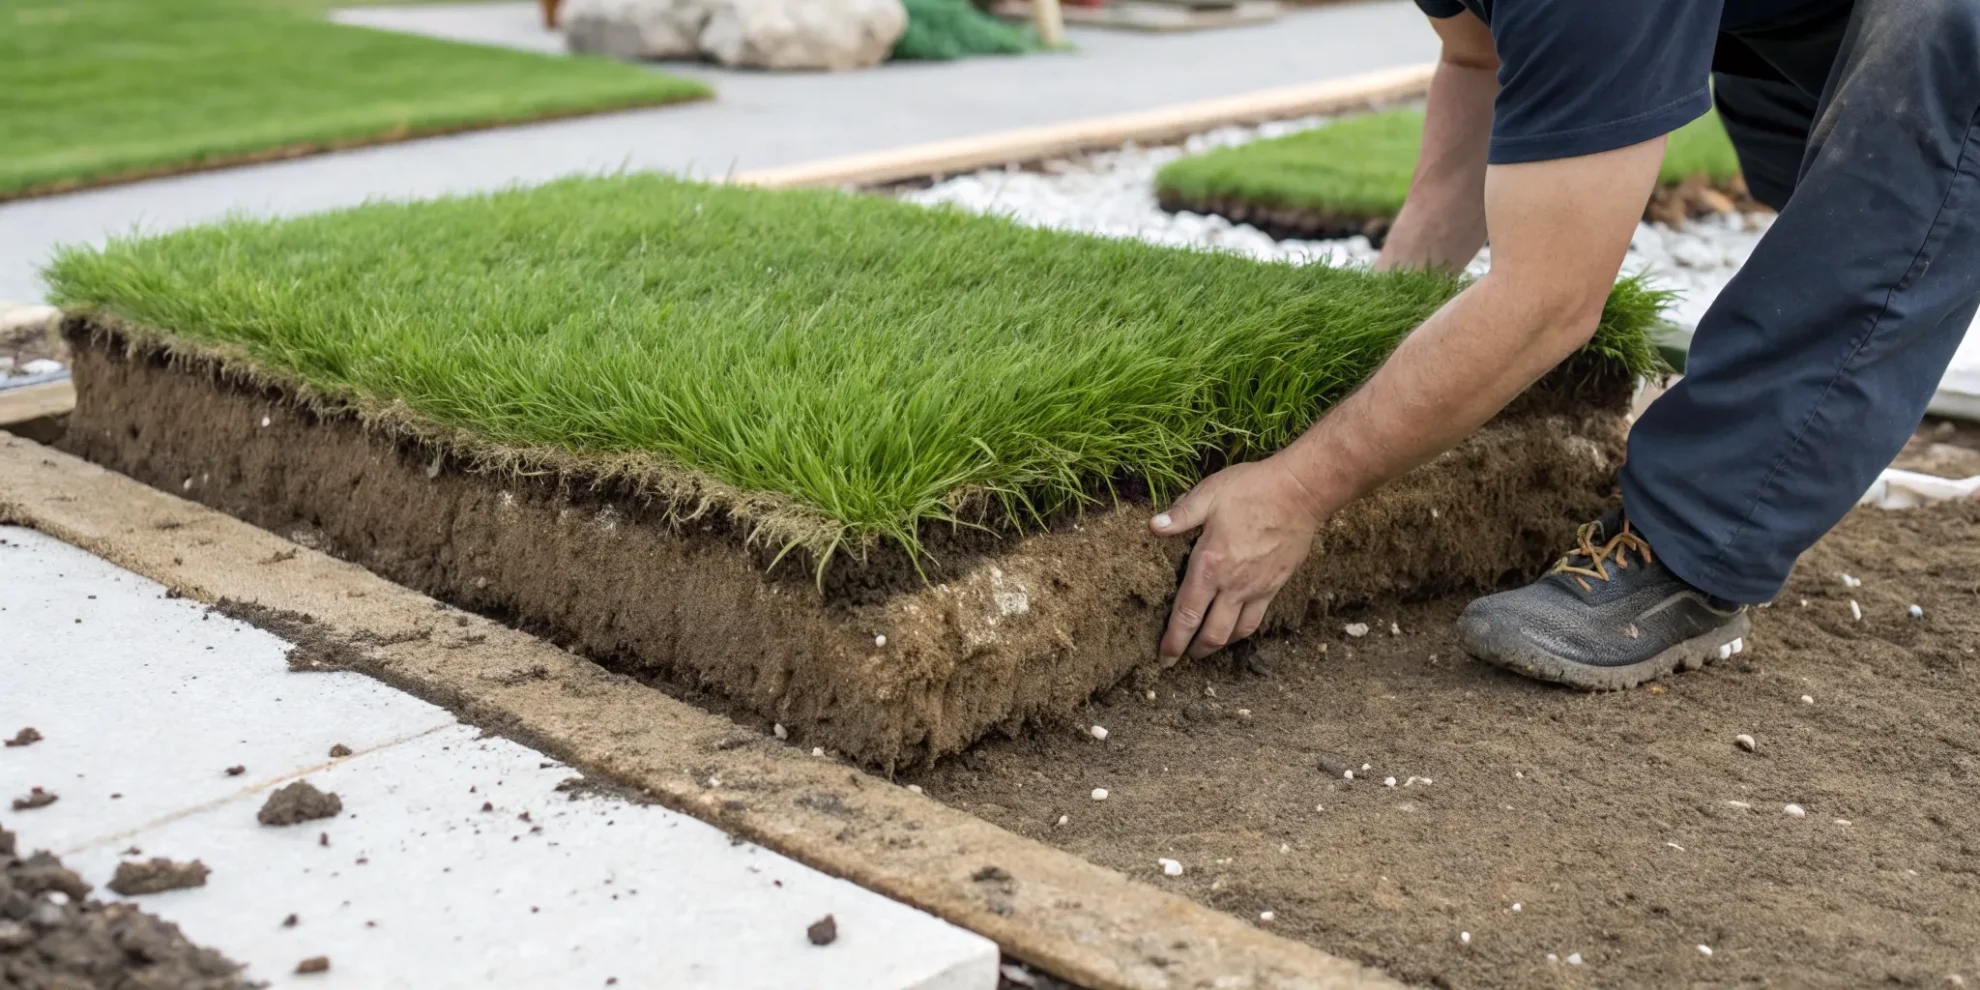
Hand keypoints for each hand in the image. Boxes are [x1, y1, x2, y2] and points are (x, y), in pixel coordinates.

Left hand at [1151, 457, 1325, 660]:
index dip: (1173, 639)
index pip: (1186, 614)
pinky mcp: (1275, 586)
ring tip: (1205, 648)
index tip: (1164, 655)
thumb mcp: (1210, 494)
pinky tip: (1233, 629)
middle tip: (1179, 658)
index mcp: (1210, 565)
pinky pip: (1256, 619)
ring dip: (1217, 645)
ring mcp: (1256, 588)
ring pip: (1235, 632)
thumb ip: (1181, 515)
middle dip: (1193, 650)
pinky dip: (1241, 631)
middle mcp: (1232, 584)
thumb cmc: (1253, 490)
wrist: (1300, 493)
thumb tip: (1153, 526)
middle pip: (1211, 633)